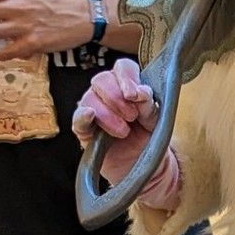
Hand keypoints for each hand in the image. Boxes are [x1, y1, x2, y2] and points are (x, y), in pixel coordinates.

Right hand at [73, 59, 162, 187]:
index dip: (127, 77)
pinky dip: (83, 116)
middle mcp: (107, 93)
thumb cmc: (149, 139)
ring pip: (90, 98)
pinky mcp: (84, 130)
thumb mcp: (157, 122)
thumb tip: (140, 92)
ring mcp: (93, 110)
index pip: (123, 68)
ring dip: (108, 114)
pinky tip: (90, 116)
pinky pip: (77, 119)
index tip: (133, 94)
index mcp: (127, 85)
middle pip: (102, 79)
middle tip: (132, 117)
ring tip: (123, 131)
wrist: (144, 167)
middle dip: (117, 98)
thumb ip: (149, 105)